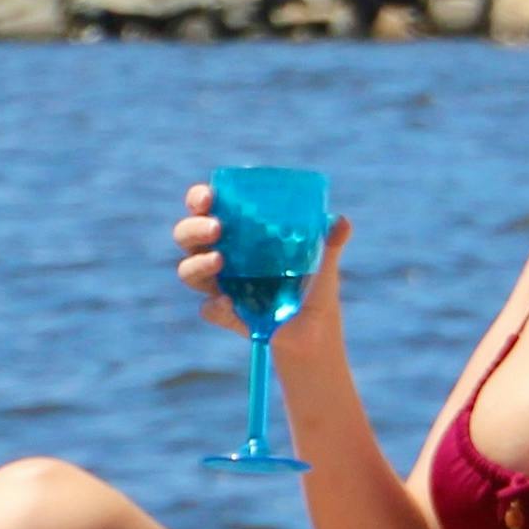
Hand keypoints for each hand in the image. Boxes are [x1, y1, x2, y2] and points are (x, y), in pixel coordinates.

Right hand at [177, 186, 352, 357]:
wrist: (315, 332)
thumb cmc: (314, 287)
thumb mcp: (323, 261)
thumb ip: (329, 242)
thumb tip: (341, 221)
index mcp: (238, 233)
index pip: (207, 208)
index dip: (200, 199)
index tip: (210, 196)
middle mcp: (220, 255)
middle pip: (187, 236)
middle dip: (194, 228)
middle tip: (216, 228)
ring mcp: (219, 285)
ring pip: (188, 271)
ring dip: (198, 264)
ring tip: (219, 261)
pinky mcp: (224, 314)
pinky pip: (209, 309)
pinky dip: (216, 306)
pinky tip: (230, 304)